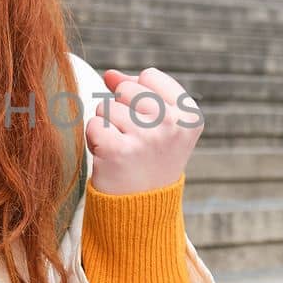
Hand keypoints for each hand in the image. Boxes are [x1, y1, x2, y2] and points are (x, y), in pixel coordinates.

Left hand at [85, 67, 203, 194]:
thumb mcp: (159, 123)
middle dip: (122, 110)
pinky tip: (111, 158)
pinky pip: (93, 124)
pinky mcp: (117, 150)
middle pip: (125, 88)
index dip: (139, 96)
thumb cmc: (149, 159)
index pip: (149, 76)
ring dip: (108, 127)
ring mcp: (145, 137)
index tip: (150, 123)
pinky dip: (95, 140)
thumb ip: (138, 90)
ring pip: (106, 106)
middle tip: (134, 140)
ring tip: (124, 150)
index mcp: (189, 114)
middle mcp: (172, 124)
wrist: (143, 208)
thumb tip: (109, 74)